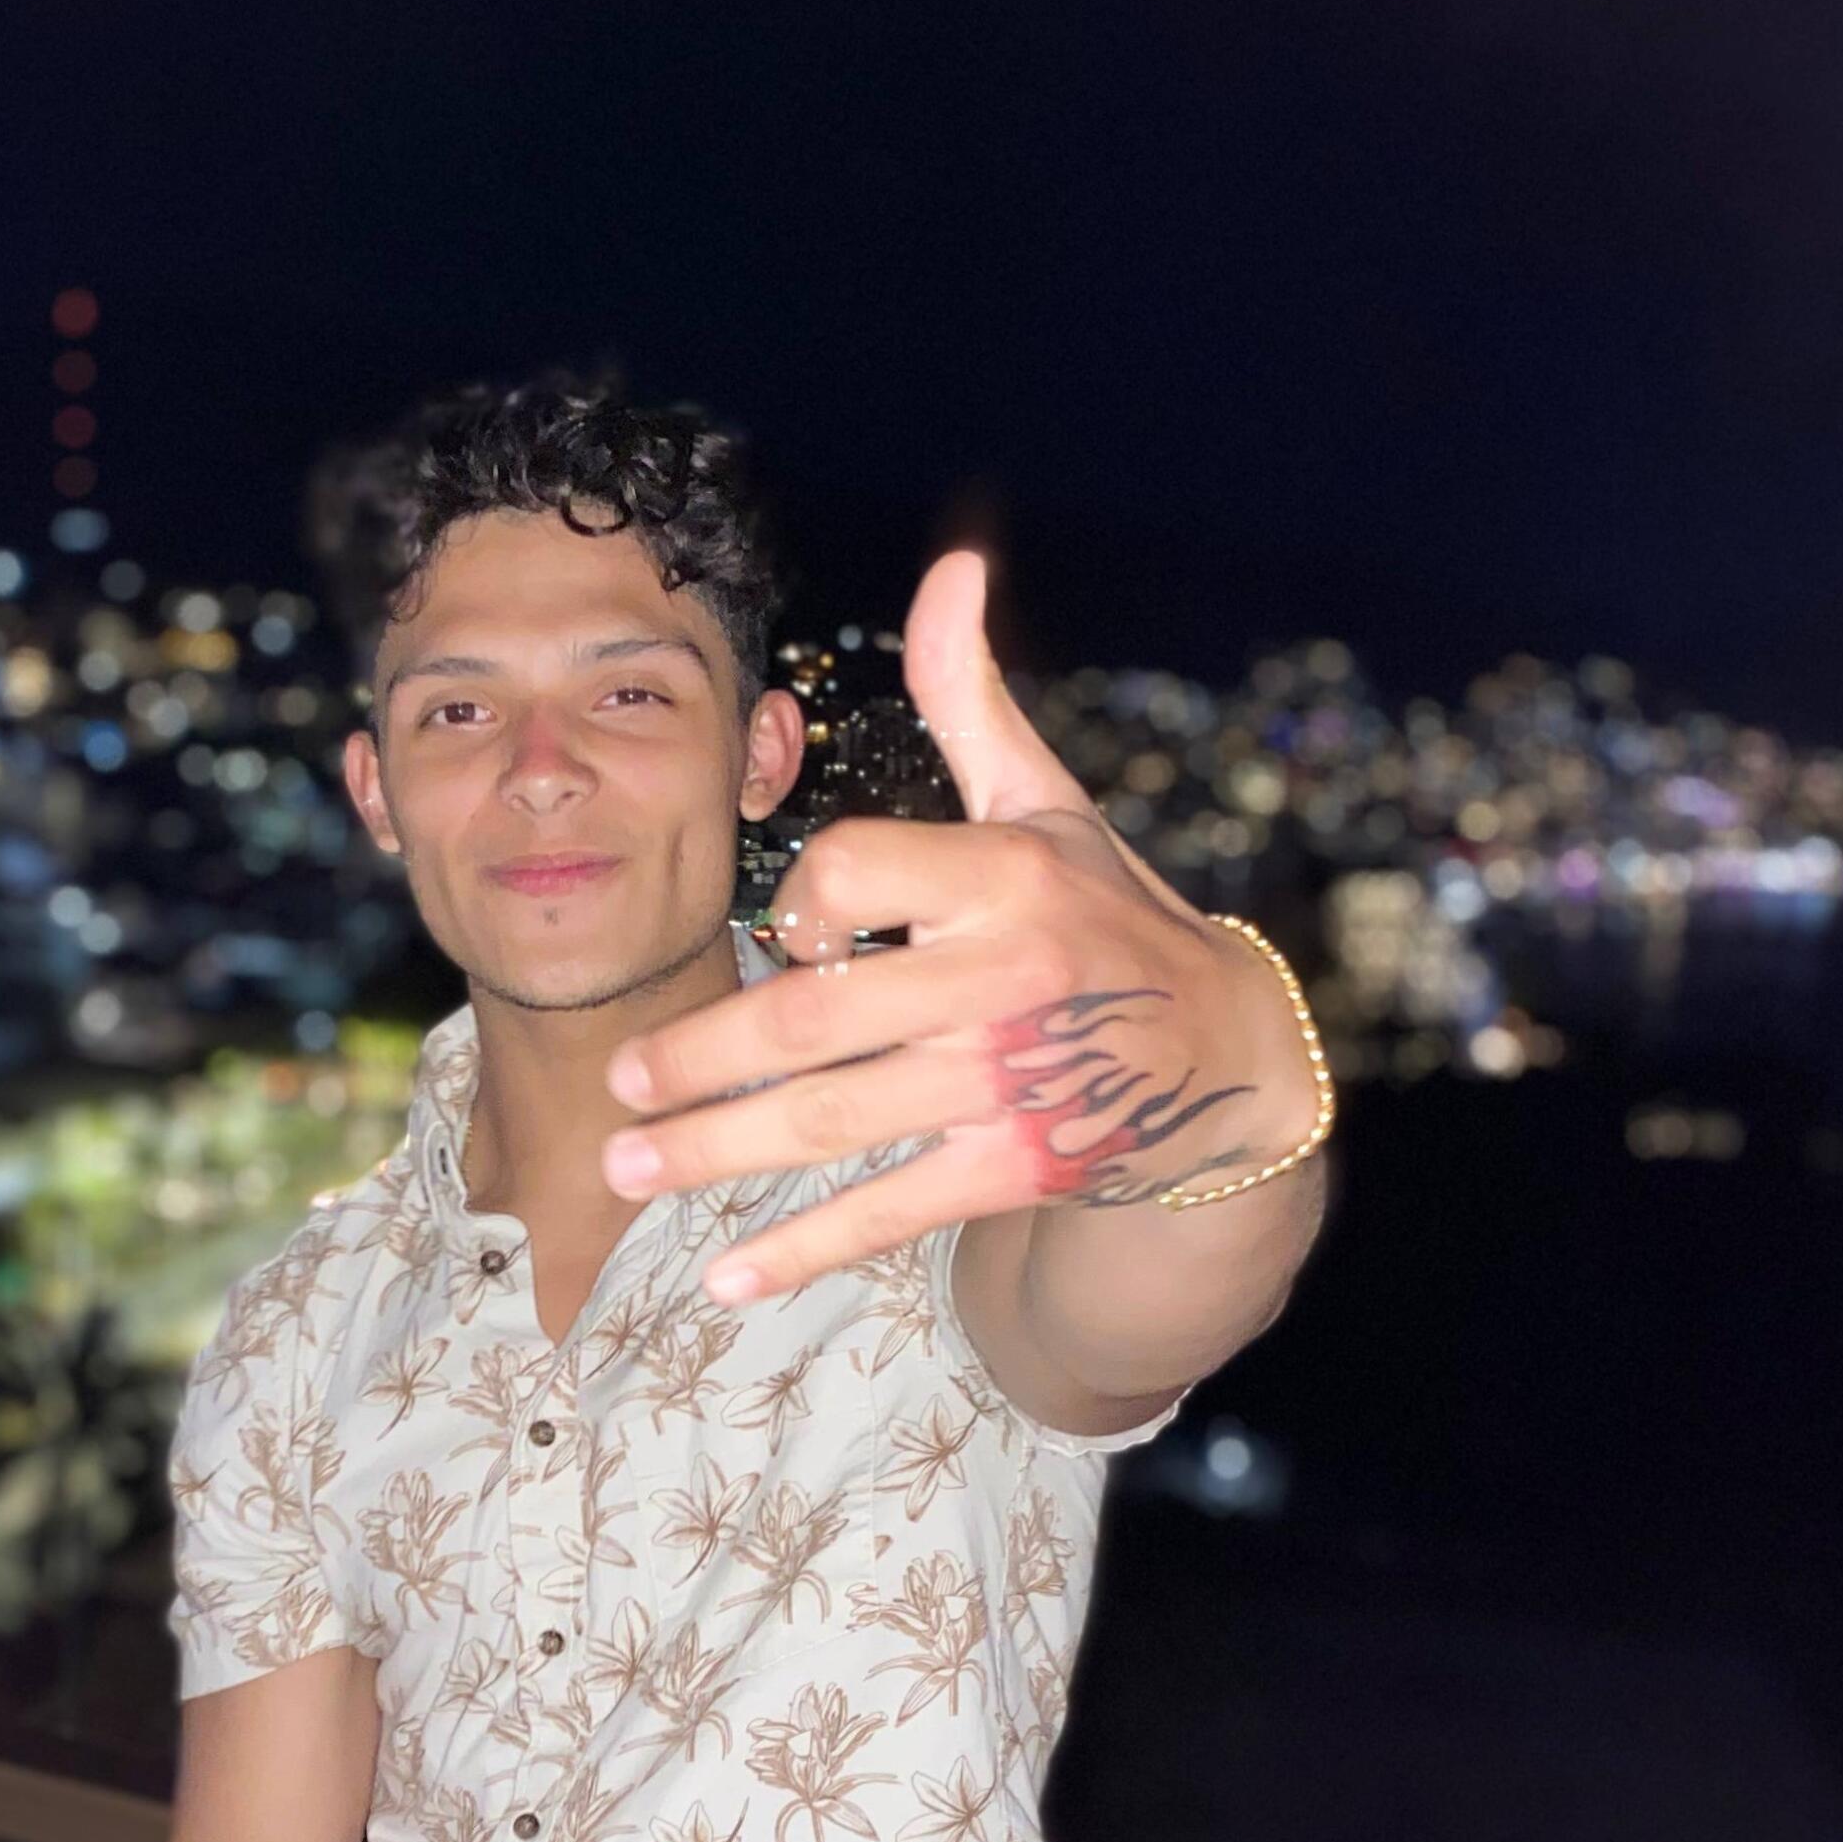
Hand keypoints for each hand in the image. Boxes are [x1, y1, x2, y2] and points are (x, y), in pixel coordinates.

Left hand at [600, 547, 1312, 1300]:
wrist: (1228, 1060)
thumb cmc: (1109, 916)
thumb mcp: (1050, 803)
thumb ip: (972, 699)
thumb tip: (951, 566)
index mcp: (1004, 875)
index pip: (856, 872)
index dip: (798, 903)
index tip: (782, 936)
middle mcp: (1004, 979)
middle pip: (818, 1021)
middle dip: (701, 1058)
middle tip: (614, 1088)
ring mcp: (1008, 1084)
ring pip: (835, 1123)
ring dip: (717, 1155)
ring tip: (626, 1171)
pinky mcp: (1014, 1168)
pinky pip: (890, 1210)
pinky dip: (803, 1248)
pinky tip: (724, 1275)